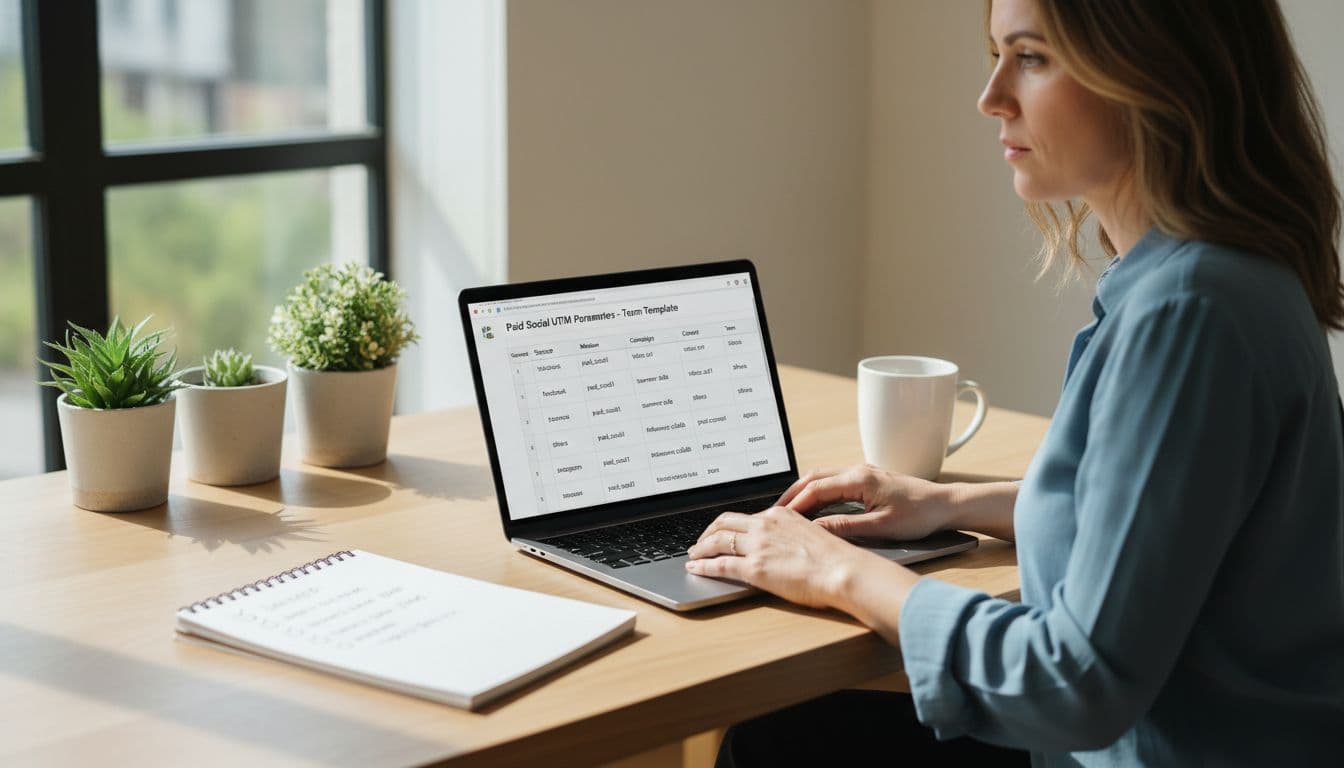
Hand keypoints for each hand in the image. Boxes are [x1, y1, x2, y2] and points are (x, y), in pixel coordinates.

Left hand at [686, 506, 872, 608]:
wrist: (842, 570)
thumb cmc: (835, 559)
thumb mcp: (810, 535)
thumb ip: (790, 536)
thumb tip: (781, 546)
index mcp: (780, 515)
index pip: (746, 516)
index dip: (728, 525)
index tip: (722, 532)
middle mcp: (765, 525)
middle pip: (724, 522)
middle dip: (708, 532)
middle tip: (700, 542)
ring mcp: (758, 545)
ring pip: (717, 540)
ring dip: (701, 547)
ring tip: (693, 554)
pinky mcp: (754, 567)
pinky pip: (719, 564)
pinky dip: (703, 565)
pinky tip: (695, 568)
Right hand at [775, 464, 948, 541]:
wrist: (945, 504)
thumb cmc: (919, 515)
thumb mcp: (881, 527)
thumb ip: (845, 527)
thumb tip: (816, 530)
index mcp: (858, 479)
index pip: (816, 489)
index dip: (795, 504)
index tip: (779, 518)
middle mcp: (858, 470)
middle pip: (814, 478)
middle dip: (792, 494)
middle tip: (775, 512)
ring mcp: (863, 473)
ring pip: (823, 477)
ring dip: (804, 491)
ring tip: (789, 509)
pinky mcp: (868, 479)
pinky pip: (835, 481)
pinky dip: (818, 491)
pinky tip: (814, 506)